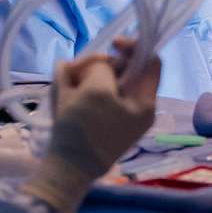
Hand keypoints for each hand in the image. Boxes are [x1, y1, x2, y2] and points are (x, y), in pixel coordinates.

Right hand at [23, 45, 161, 212]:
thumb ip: (103, 68)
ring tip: (65, 79)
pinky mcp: (91, 118)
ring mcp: (110, 113)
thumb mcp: (98, 89)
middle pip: (119, 69)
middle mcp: (132, 106)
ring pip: (97, 79)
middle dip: (96, 63)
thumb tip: (100, 66)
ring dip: (80, 74)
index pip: (150, 62)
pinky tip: (61, 86)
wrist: (65, 168)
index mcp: (145, 102)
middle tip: (78, 69)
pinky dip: (71, 87)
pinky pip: (83, 92)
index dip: (133, 46)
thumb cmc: (88, 129)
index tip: (112, 44)